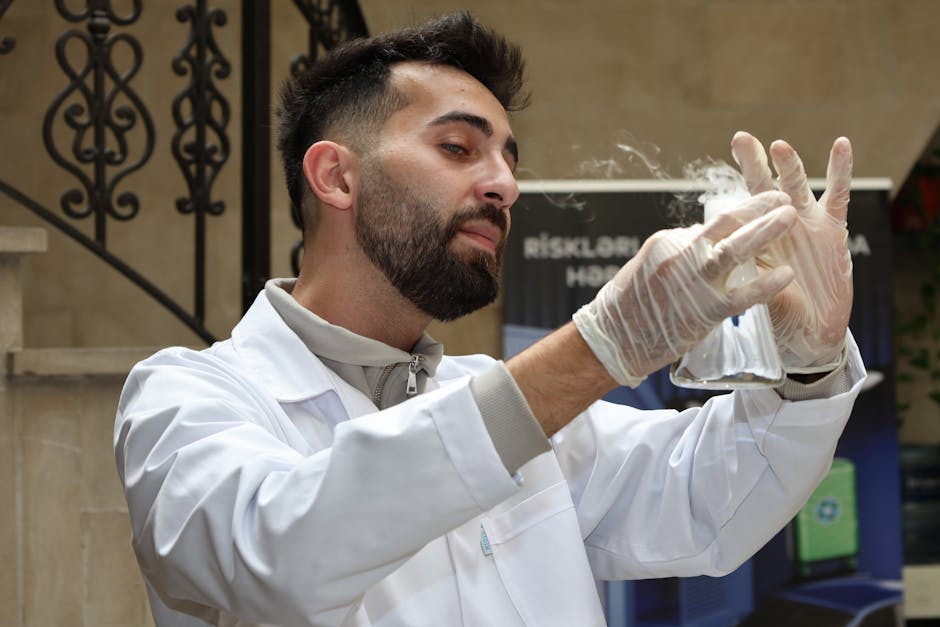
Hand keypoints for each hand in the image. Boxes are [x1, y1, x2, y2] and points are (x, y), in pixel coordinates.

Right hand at [573, 191, 796, 386]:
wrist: (613, 339)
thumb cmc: (629, 304)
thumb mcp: (649, 265)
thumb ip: (679, 251)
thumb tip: (702, 239)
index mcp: (668, 242)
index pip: (711, 223)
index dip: (743, 210)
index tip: (765, 200)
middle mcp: (681, 256)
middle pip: (726, 225)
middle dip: (759, 208)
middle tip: (785, 196)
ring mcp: (693, 283)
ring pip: (736, 251)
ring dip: (765, 232)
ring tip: (791, 215)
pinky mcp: (704, 312)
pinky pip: (741, 296)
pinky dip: (766, 285)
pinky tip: (786, 274)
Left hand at [731, 132, 853, 370]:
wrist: (811, 333)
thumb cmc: (778, 316)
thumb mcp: (757, 299)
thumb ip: (749, 282)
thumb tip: (728, 270)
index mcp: (752, 241)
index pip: (738, 211)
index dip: (727, 195)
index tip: (706, 186)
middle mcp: (775, 227)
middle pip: (761, 190)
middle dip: (752, 165)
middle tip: (740, 139)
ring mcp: (804, 224)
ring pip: (794, 188)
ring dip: (788, 167)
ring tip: (778, 146)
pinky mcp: (832, 228)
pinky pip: (838, 195)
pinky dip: (839, 170)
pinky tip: (841, 144)